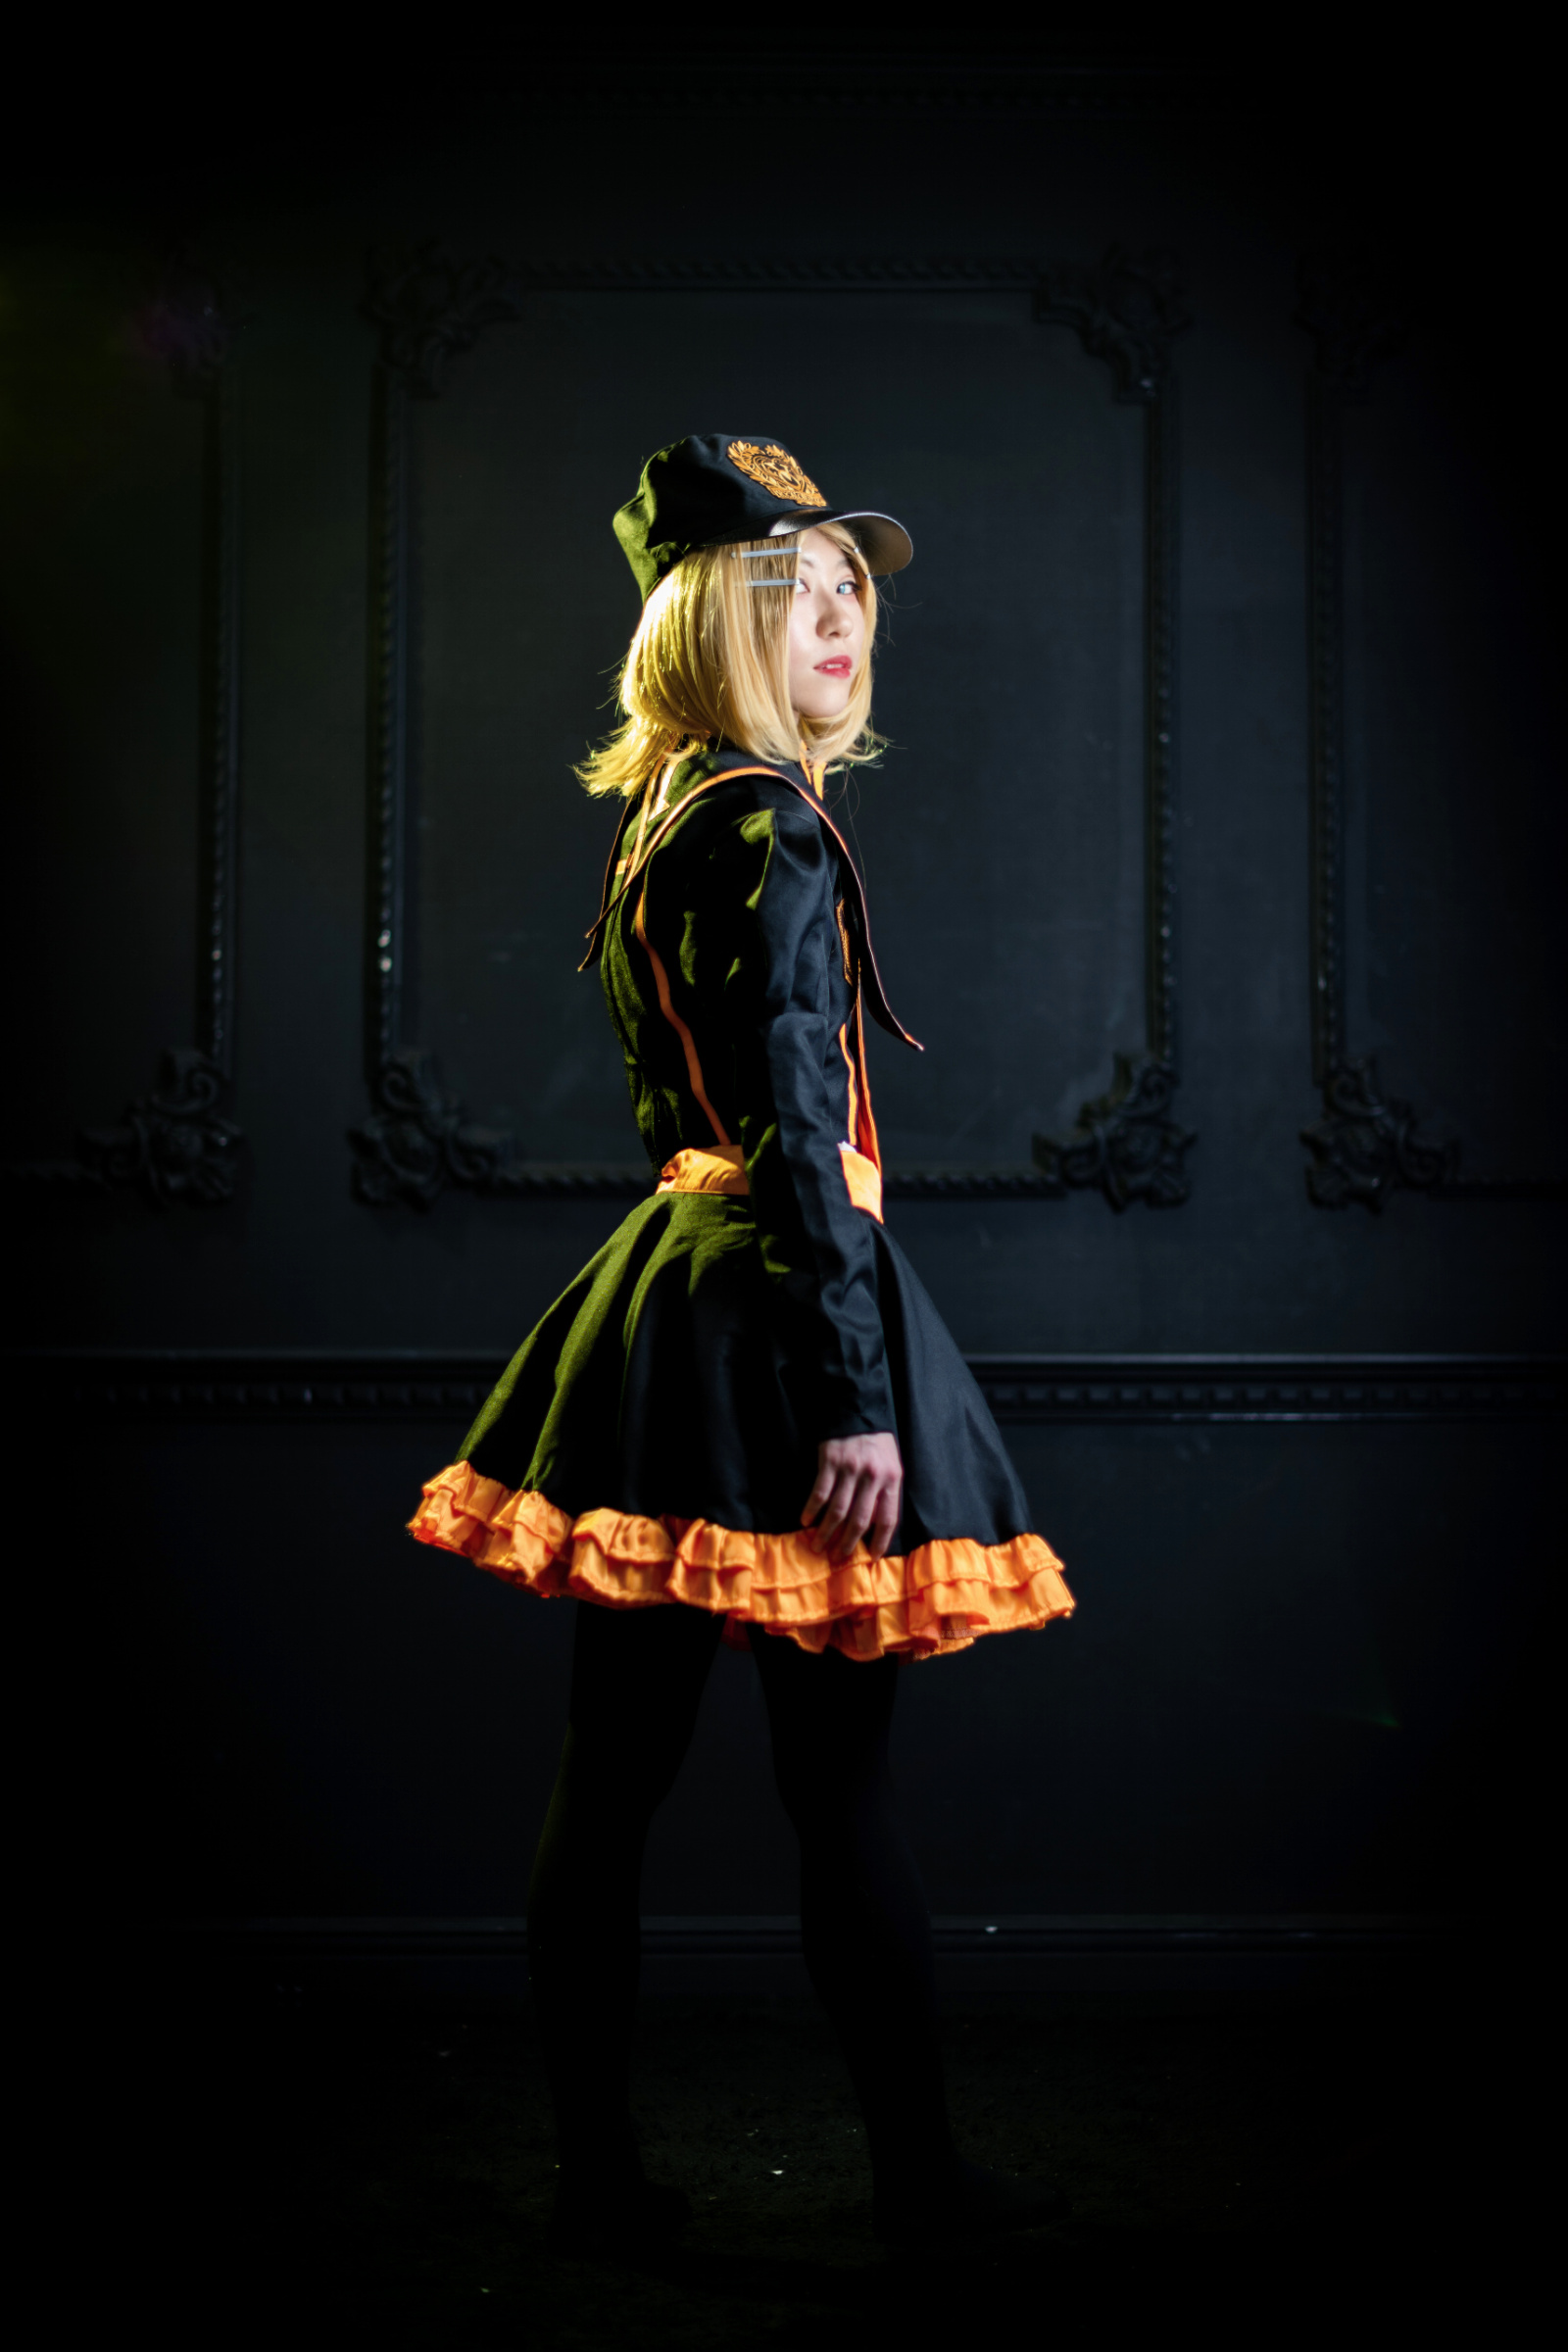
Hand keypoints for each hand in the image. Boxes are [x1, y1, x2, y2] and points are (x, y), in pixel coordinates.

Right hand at [802, 1432, 902, 1564]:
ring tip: (818, 1546)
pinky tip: (806, 1521)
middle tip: (838, 1557)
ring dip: (826, 1532)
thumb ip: (885, 1493)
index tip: (873, 1557)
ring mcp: (850, 1469)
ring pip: (837, 1510)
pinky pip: (820, 1492)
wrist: (859, 1410)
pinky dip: (811, 1509)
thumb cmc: (877, 1444)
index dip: (881, 1541)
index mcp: (891, 1479)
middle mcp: (872, 1477)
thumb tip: (872, 1526)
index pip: (888, 1519)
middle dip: (848, 1543)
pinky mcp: (830, 1461)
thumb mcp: (892, 1466)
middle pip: (860, 1520)